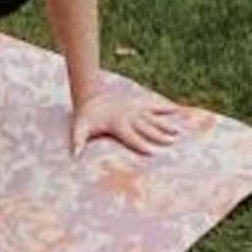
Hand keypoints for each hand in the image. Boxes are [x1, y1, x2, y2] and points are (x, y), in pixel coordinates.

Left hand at [73, 89, 191, 156]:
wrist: (91, 95)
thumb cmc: (85, 116)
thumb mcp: (79, 128)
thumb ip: (77, 142)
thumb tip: (74, 156)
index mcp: (118, 124)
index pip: (132, 138)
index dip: (142, 145)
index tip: (153, 152)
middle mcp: (129, 116)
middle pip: (147, 128)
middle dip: (159, 135)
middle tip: (172, 142)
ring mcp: (135, 109)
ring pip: (153, 118)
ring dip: (165, 125)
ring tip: (177, 132)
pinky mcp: (138, 103)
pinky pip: (154, 106)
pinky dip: (165, 108)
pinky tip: (177, 109)